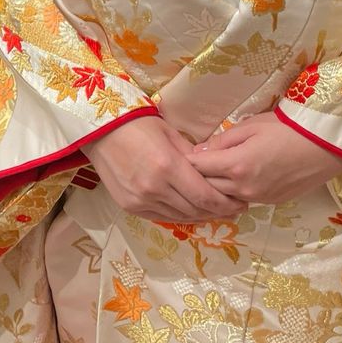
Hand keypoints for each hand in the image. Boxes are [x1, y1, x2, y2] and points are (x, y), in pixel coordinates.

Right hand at [81, 115, 246, 222]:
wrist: (101, 132)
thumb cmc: (138, 125)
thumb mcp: (171, 133)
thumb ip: (192, 155)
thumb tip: (213, 169)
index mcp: (168, 166)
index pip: (204, 195)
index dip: (225, 203)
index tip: (240, 201)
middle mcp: (154, 188)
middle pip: (194, 210)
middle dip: (218, 211)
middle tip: (235, 209)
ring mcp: (140, 201)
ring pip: (179, 217)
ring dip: (201, 216)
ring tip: (217, 212)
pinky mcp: (130, 207)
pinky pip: (162, 217)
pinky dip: (180, 215)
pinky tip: (192, 211)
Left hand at [186, 111, 341, 204]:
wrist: (324, 146)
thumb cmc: (288, 128)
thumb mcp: (253, 125)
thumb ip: (224, 139)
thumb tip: (200, 151)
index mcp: (237, 165)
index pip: (199, 168)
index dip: (187, 161)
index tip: (179, 154)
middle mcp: (243, 188)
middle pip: (207, 188)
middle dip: (196, 177)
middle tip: (189, 166)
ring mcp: (257, 199)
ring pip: (224, 199)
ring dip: (214, 188)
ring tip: (209, 175)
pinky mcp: (270, 203)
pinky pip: (242, 200)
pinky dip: (232, 193)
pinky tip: (233, 181)